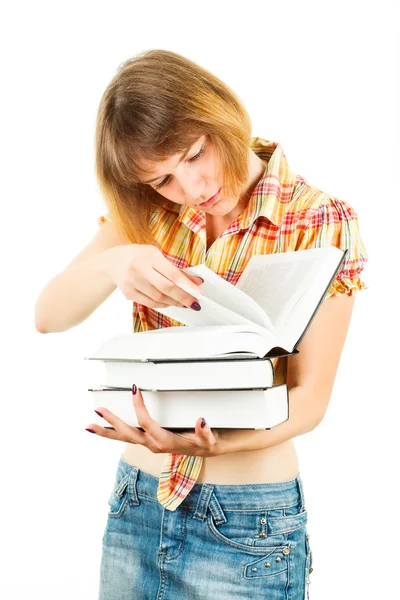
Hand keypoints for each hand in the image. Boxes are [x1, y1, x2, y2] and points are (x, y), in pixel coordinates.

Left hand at [86, 385, 220, 457]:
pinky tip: (104, 427)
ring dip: (106, 432)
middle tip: (97, 410)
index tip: (134, 390)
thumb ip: (205, 432)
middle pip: (127, 434)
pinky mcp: (148, 442)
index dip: (139, 407)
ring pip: (124, 439)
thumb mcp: (210, 439)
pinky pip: (128, 438)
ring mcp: (149, 444)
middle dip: (111, 423)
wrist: (207, 451)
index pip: (147, 423)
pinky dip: (114, 433)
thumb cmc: (206, 442)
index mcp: (165, 442)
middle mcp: (153, 445)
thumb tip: (201, 420)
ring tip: (89, 425)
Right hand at [103, 244, 204, 308]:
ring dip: (174, 302)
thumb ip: (175, 268)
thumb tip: (196, 282)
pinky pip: (150, 303)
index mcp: (149, 255)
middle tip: (194, 303)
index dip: (187, 285)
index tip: (199, 292)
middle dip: (183, 297)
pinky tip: (170, 303)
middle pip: (166, 288)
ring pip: (158, 298)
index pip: (172, 273)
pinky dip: (162, 305)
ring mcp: (132, 282)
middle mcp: (139, 268)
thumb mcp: (156, 255)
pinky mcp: (128, 293)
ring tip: (184, 303)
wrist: (112, 261)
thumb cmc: (139, 256)